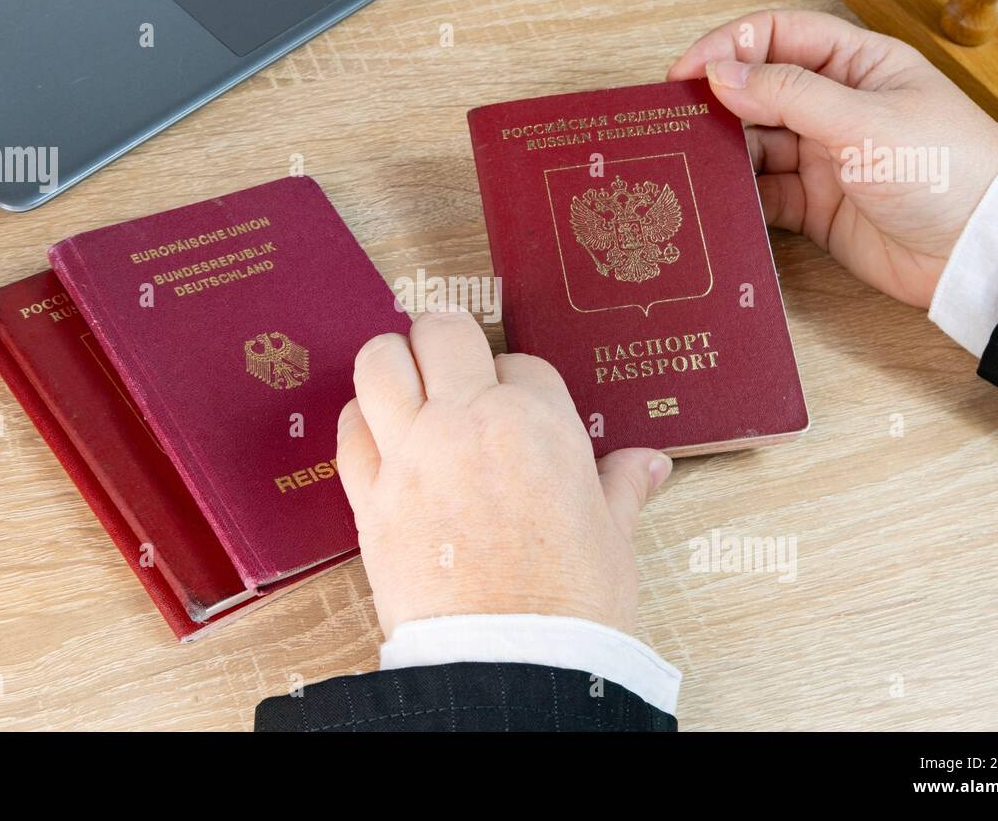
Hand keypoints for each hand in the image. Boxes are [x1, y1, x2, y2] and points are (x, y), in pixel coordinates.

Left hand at [338, 309, 671, 637]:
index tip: (513, 404)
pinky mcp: (370, 496)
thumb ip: (621, 487)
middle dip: (446, 342)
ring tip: (405, 387)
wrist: (511, 664)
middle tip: (451, 368)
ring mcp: (413, 454)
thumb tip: (649, 464)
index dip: (515, 379)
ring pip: (379, 362)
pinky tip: (379, 439)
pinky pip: (347, 429)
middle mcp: (469, 421)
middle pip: (442, 332)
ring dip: (391, 365)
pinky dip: (359, 423)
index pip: (520, 360)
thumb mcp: (612, 537)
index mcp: (539, 422)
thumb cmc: (570, 606)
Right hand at [667, 10, 997, 308]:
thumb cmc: (946, 170)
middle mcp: (835, 106)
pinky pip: (763, 194)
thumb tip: (720, 73)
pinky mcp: (815, 206)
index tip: (684, 74)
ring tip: (691, 164)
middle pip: (758, 91)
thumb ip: (788, 94)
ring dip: (724, 153)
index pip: (778, 36)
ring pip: (755, 145)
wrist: (978, 251)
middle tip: (674, 122)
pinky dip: (739, 197)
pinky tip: (717, 199)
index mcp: (857, 65)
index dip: (727, 48)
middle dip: (716, 104)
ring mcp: (823, 157)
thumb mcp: (864, 120)